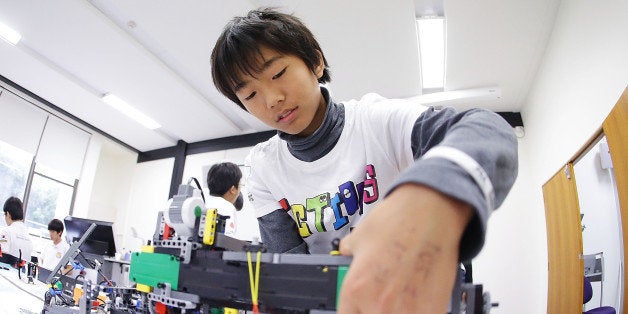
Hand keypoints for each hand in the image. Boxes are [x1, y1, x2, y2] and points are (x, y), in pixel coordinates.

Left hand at [338, 184, 472, 313]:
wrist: (431, 212)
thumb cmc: (397, 220)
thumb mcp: (358, 237)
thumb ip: (349, 256)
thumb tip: (346, 255)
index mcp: (355, 289)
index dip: (355, 311)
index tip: (361, 307)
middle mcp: (378, 305)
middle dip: (377, 308)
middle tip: (387, 294)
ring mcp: (407, 311)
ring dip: (400, 309)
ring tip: (404, 293)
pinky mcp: (433, 310)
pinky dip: (420, 308)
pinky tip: (420, 295)